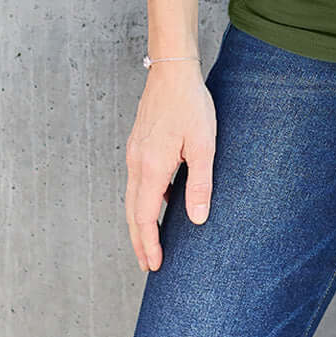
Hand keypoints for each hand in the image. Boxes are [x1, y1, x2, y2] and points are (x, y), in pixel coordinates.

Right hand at [124, 63, 216, 273]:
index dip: (148, 244)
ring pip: (132, 196)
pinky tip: (160, 201)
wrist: (172, 71)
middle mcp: (136, 163)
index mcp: (151, 167)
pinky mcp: (139, 143)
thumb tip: (197, 220)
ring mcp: (134, 152)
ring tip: (152, 239)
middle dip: (140, 240)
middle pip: (132, 212)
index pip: (144, 217)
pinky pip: (137, 180)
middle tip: (149, 264)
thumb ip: (200, 184)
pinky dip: (143, 199)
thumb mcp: (203, 145)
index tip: (154, 265)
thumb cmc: (190, 104)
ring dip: (140, 221)